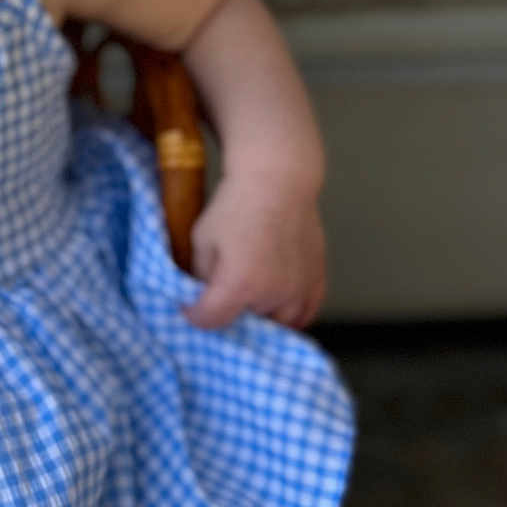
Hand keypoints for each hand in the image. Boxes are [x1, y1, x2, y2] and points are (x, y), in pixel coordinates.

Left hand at [181, 169, 326, 330]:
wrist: (277, 182)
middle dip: (230, 312)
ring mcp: (299, 290)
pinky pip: (304, 314)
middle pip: (245, 322)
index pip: (211, 320)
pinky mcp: (317, 281)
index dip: (195, 315)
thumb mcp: (202, 240)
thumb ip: (200, 275)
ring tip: (248, 297)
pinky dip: (289, 314)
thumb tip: (201, 296)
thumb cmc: (235, 207)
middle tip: (220, 295)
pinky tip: (275, 302)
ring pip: (277, 324)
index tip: (190, 307)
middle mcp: (273, 293)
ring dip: (260, 315)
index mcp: (240, 284)